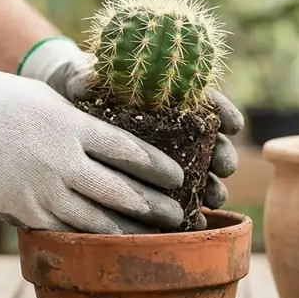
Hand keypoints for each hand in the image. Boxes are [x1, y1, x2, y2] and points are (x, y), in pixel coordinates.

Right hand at [0, 45, 186, 233]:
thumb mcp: (45, 98)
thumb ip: (79, 122)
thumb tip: (113, 141)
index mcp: (70, 125)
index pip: (128, 150)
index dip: (158, 167)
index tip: (179, 177)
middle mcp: (60, 160)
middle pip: (119, 190)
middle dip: (153, 207)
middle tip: (178, 217)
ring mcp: (39, 188)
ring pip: (95, 219)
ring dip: (127, 231)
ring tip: (151, 239)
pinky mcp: (20, 209)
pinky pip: (62, 230)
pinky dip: (88, 240)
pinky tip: (107, 247)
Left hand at [18, 36, 241, 209]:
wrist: (65, 109)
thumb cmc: (78, 85)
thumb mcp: (80, 78)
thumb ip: (83, 80)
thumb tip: (83, 87)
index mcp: (164, 94)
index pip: (203, 99)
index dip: (222, 110)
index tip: (232, 125)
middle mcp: (173, 124)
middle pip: (210, 138)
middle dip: (223, 154)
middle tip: (225, 168)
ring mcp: (165, 152)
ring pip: (200, 169)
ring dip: (213, 184)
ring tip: (215, 200)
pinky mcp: (150, 179)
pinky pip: (176, 194)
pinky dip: (190, 206)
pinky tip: (198, 219)